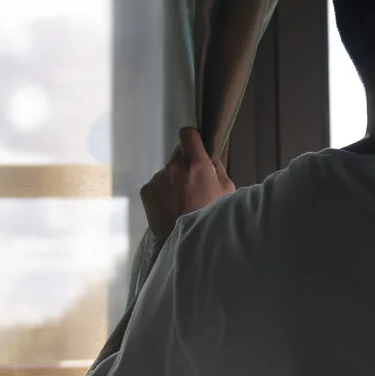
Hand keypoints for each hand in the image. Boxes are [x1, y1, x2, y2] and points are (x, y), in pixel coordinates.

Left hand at [140, 127, 234, 244]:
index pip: (188, 134)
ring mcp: (158, 179)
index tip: (195, 147)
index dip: (192, 139)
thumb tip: (211, 159)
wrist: (185, 241)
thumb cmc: (210, 217)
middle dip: (185, 164)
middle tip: (192, 182)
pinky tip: (170, 206)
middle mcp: (174, 167)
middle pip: (178, 154)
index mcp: (196, 164)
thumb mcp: (227, 192)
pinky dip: (162, 192)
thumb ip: (218, 170)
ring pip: (167, 171)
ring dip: (173, 180)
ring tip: (181, 200)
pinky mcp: (146, 190)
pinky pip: (156, 184)